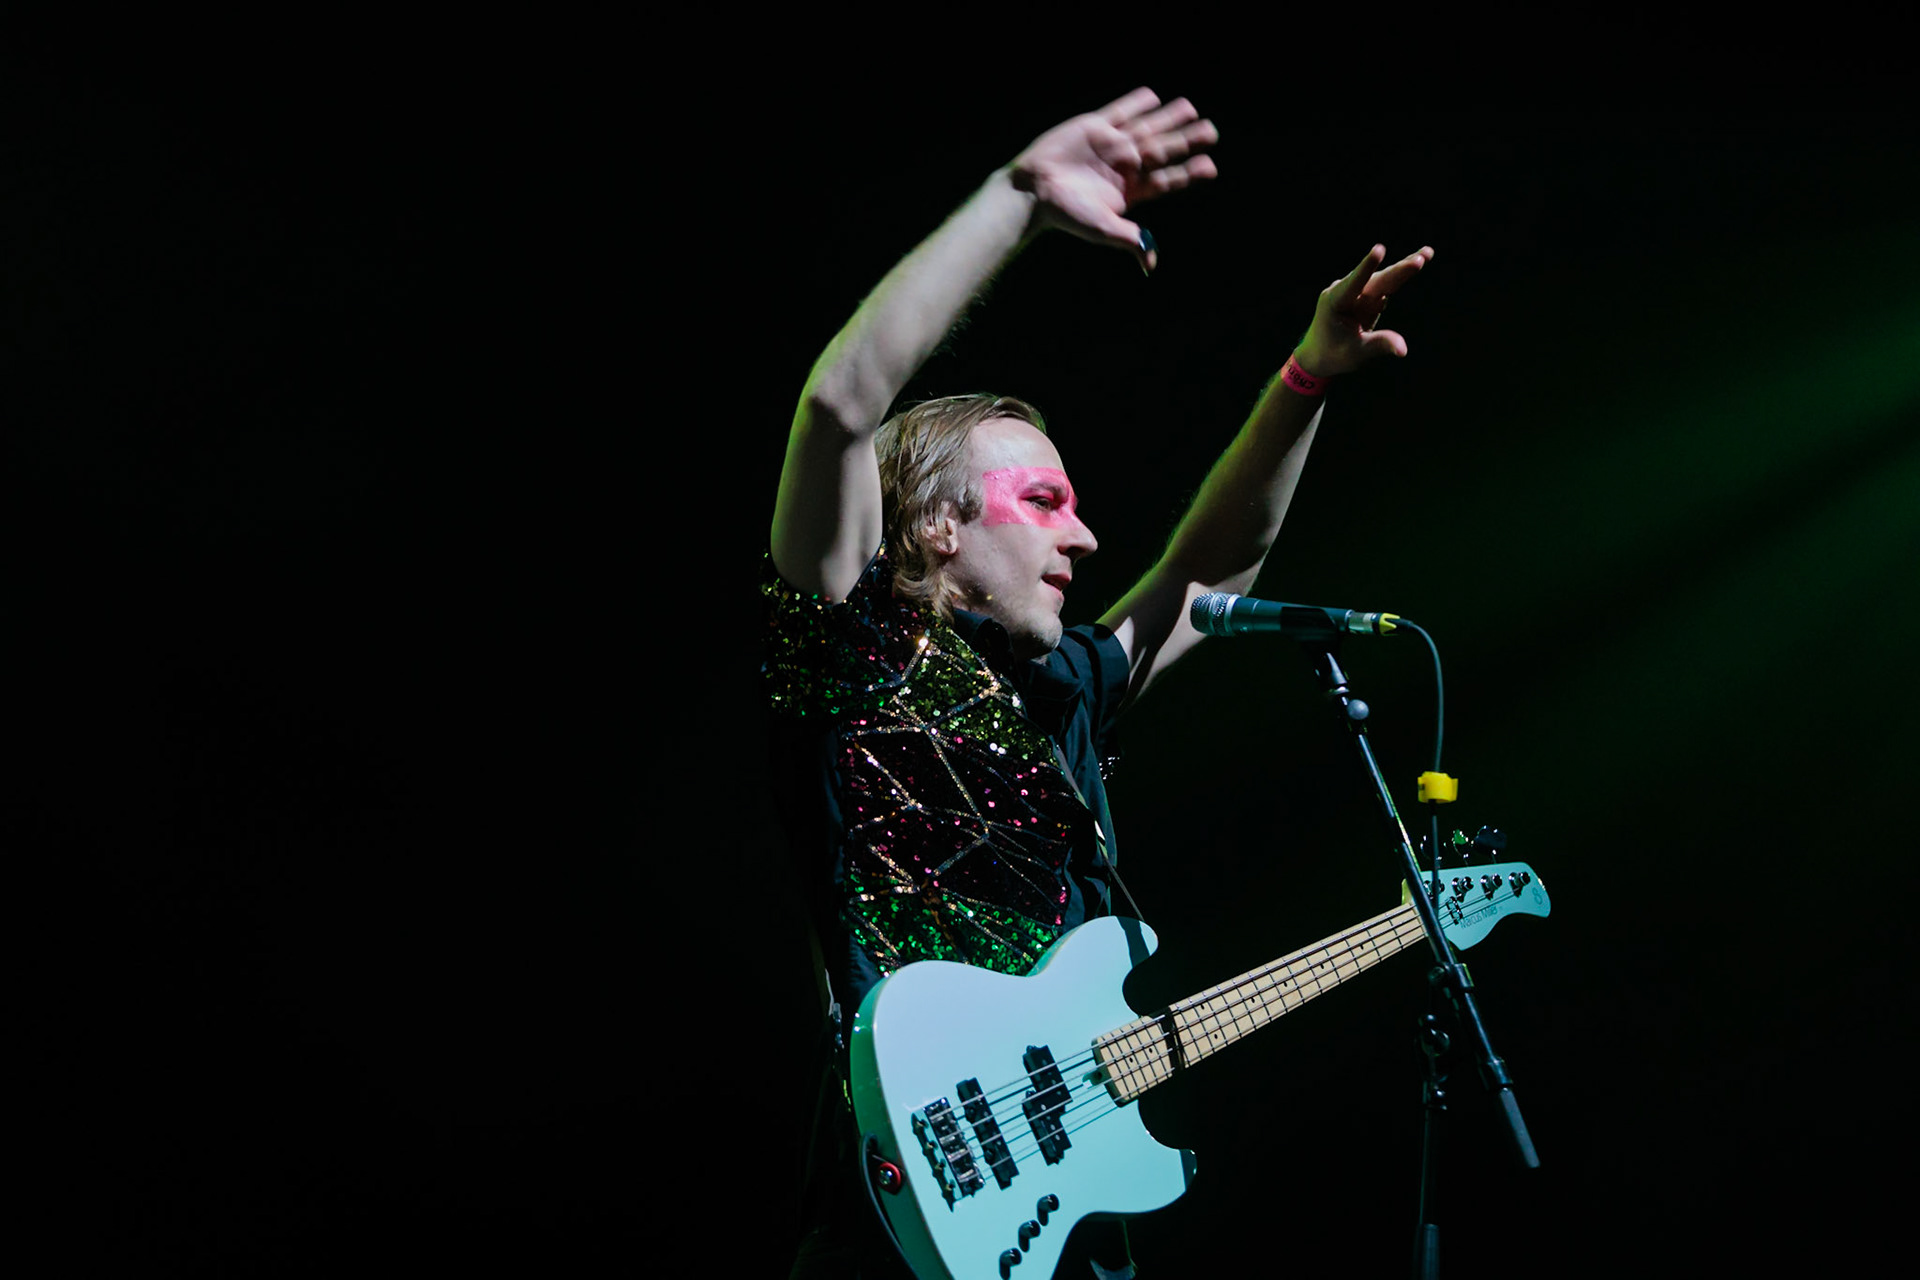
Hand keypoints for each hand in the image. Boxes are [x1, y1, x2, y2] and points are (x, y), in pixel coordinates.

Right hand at [1009, 88, 1218, 271]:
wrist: (1033, 191)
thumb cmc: (1067, 213)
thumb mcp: (1101, 228)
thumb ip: (1129, 240)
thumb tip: (1150, 264)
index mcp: (1131, 190)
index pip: (1166, 180)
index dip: (1188, 173)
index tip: (1210, 167)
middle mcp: (1125, 166)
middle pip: (1163, 150)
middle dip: (1187, 141)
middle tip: (1211, 132)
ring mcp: (1111, 145)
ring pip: (1146, 127)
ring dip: (1168, 118)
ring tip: (1190, 108)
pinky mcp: (1094, 126)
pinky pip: (1119, 112)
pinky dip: (1134, 103)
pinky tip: (1153, 96)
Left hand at [1295, 244, 1434, 376]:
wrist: (1321, 354)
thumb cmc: (1333, 354)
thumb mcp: (1355, 353)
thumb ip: (1378, 345)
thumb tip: (1403, 349)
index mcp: (1335, 302)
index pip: (1354, 283)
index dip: (1368, 267)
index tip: (1379, 250)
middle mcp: (1346, 291)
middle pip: (1377, 280)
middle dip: (1399, 270)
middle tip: (1420, 259)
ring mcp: (1359, 292)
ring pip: (1385, 278)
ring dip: (1405, 267)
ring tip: (1426, 253)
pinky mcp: (1369, 296)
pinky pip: (1390, 283)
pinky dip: (1404, 273)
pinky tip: (1421, 258)